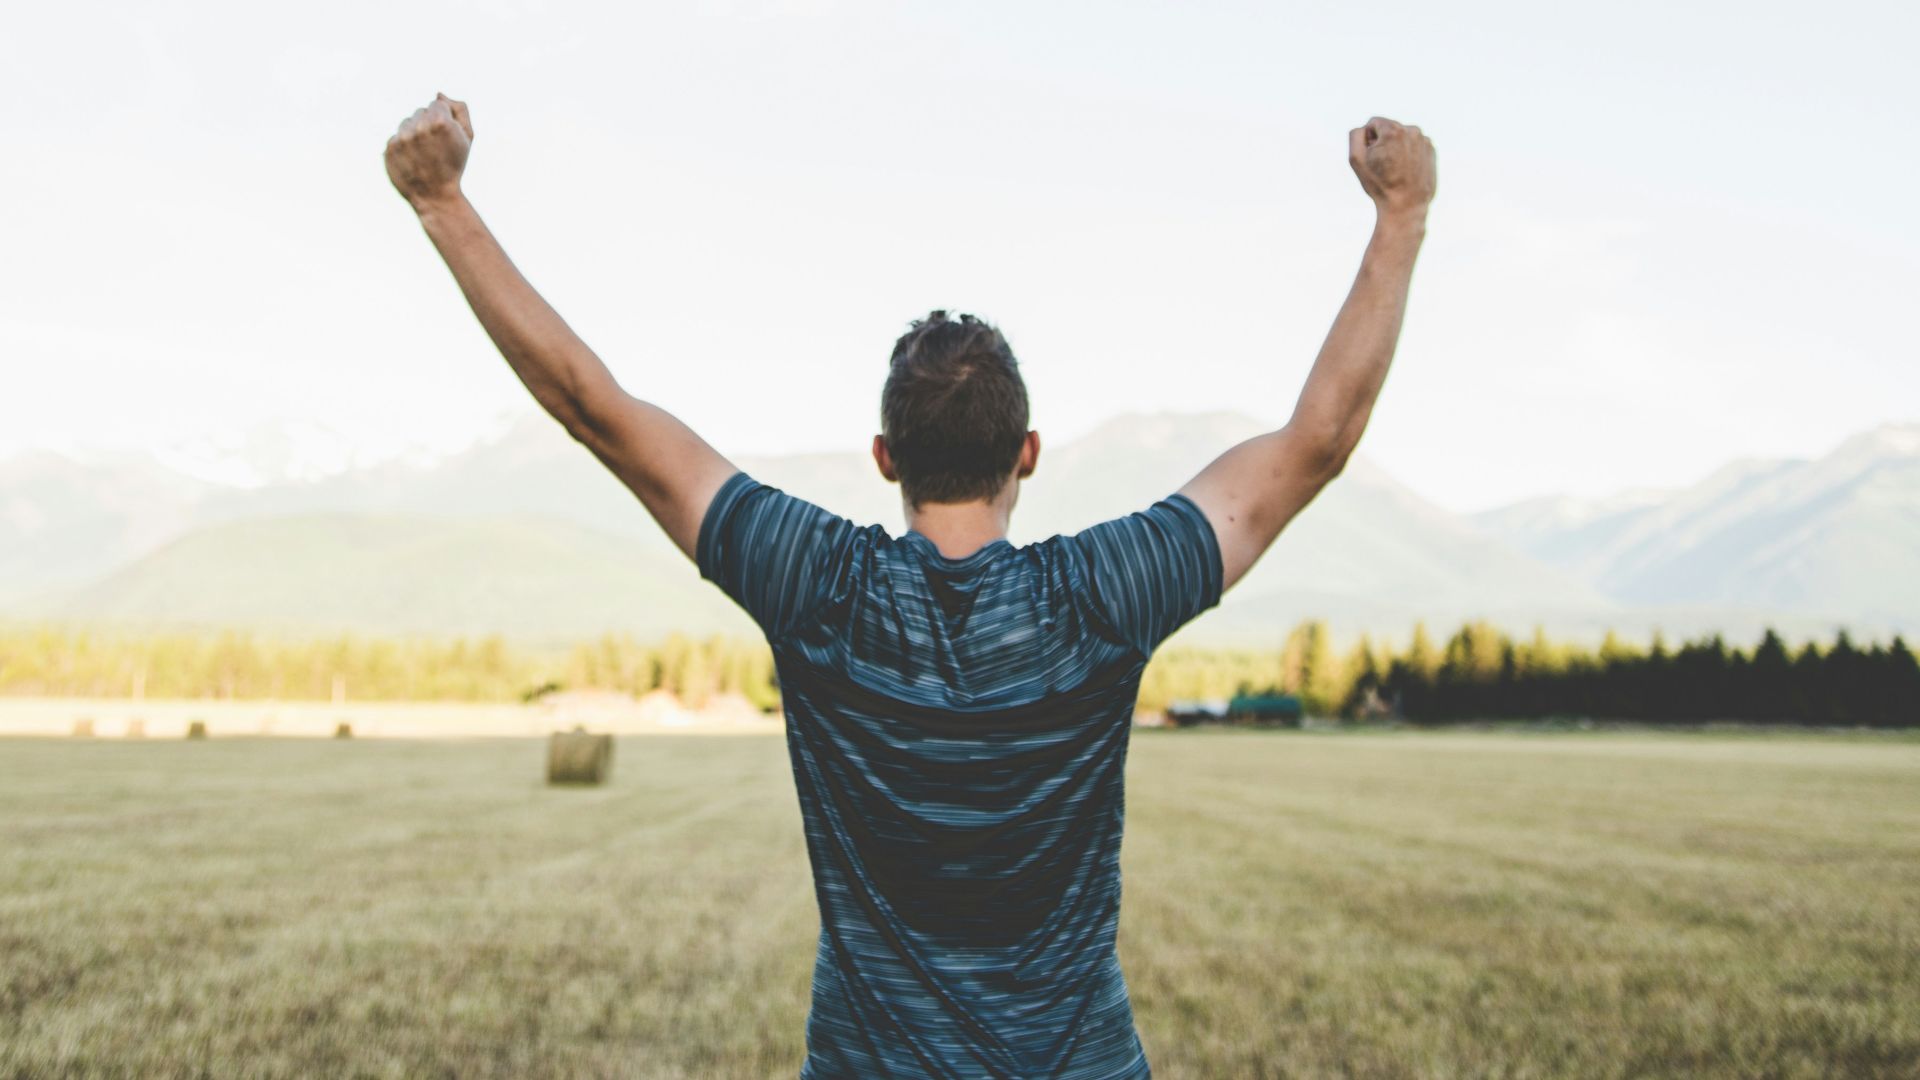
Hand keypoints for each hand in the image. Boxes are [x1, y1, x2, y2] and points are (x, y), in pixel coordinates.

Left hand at [386, 92, 473, 211]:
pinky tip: (413, 159)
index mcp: (441, 122)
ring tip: (423, 154)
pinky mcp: (389, 148)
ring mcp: (402, 138)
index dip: (444, 119)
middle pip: (421, 111)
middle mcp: (419, 127)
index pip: (437, 103)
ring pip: (407, 122)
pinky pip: (396, 136)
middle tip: (436, 147)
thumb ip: (459, 109)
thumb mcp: (468, 137)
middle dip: (428, 124)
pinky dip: (404, 145)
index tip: (446, 136)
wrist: (435, 196)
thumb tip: (438, 94)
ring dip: (414, 133)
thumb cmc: (454, 165)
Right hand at [1348, 117, 1435, 217]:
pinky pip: (1414, 145)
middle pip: (1389, 129)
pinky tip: (1406, 171)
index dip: (1369, 140)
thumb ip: (1355, 135)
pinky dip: (1408, 154)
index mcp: (1393, 130)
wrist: (1405, 207)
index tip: (1373, 158)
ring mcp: (1424, 140)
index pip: (1374, 122)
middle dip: (1384, 143)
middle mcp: (1412, 130)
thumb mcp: (1356, 159)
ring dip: (1396, 148)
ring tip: (1396, 170)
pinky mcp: (1431, 150)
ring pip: (1402, 137)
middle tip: (1384, 166)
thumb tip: (1365, 128)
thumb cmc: (1379, 185)